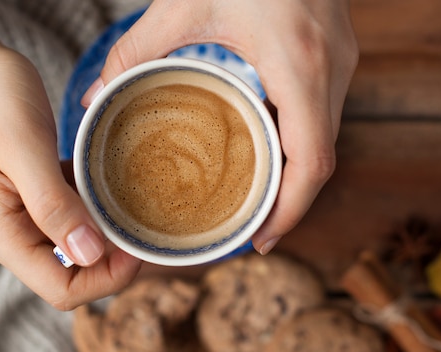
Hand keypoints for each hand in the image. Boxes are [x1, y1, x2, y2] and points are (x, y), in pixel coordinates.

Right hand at [0, 2, 140, 309]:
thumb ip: (53, 204)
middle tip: (146, 229)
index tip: (138, 244)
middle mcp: (11, 234)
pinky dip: (98, 212)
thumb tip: (89, 255)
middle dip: (115, 264)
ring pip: (77, 250)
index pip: (62, 289)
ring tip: (138, 211)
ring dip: (110, 238)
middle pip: (74, 276)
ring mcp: (22, 217)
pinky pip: (75, 219)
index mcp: (1, 233)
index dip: (108, 277)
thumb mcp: (24, 148)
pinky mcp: (35, 197)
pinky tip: (116, 191)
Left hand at [82, 0, 357, 254]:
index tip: (260, 238)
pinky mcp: (338, 56)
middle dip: (291, 204)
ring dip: (296, 176)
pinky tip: (271, 152)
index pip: (311, 162)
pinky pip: (324, 116)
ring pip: (327, 141)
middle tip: (253, 229)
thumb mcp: (184, 3)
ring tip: (259, 200)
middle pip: (322, 162)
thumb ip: (136, 51)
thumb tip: (98, 96)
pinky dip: (300, 144)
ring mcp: (342, 63)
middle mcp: (330, 69)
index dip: (291, 211)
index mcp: (297, 63)